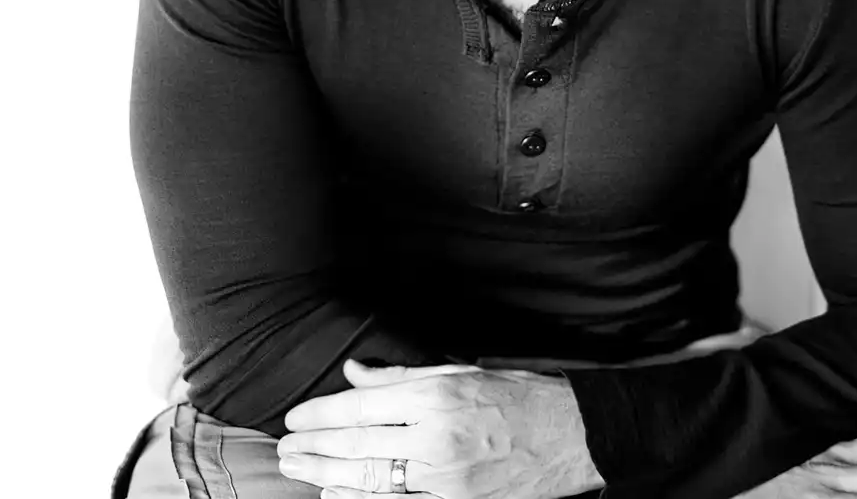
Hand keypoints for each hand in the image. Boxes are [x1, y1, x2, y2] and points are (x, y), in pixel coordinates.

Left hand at [276, 359, 601, 498]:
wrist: (574, 436)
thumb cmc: (517, 395)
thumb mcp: (458, 371)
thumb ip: (400, 376)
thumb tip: (353, 371)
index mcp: (435, 398)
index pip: (360, 407)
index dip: (320, 415)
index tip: (294, 419)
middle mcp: (437, 439)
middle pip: (358, 446)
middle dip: (313, 449)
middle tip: (283, 451)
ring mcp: (448, 480)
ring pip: (372, 482)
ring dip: (327, 477)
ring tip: (298, 472)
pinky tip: (337, 498)